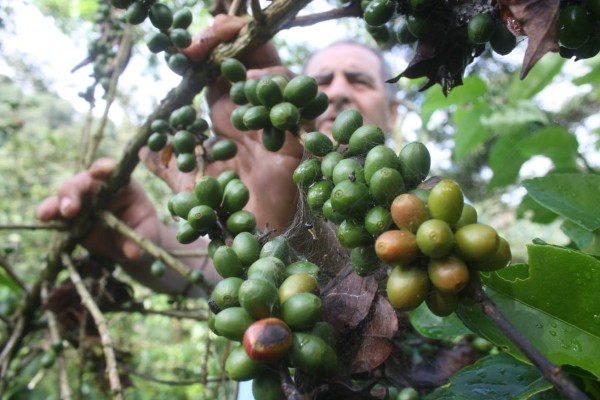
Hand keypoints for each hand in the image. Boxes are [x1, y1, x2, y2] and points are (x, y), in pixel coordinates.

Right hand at [36, 158, 160, 260]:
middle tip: (69, 210)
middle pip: (82, 183)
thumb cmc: (144, 232)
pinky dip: (49, 215)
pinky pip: (57, 214)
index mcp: (124, 186)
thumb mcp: (148, 234)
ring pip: (66, 197)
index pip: (113, 171)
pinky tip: (43, 219)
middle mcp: (100, 189)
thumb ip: (140, 239)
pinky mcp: (72, 217)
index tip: (97, 172)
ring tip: (46, 215)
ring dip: (55, 204)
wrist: (132, 246)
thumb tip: (132, 253)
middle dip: (73, 193)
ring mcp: (84, 202)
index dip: (104, 168)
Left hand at [143, 15, 304, 233]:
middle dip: (229, 37)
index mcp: (229, 117)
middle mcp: (253, 114)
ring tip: (223, 62)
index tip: (180, 51)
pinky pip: (292, 96)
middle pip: (253, 58)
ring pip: (276, 70)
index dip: (206, 50)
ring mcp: (275, 122)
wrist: (253, 239)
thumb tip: (143, 152)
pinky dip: (271, 84)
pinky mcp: (294, 134)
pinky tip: (247, 89)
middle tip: (203, 37)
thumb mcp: (188, 184)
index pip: (223, 68)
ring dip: (249, 57)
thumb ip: (169, 165)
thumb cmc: (225, 212)